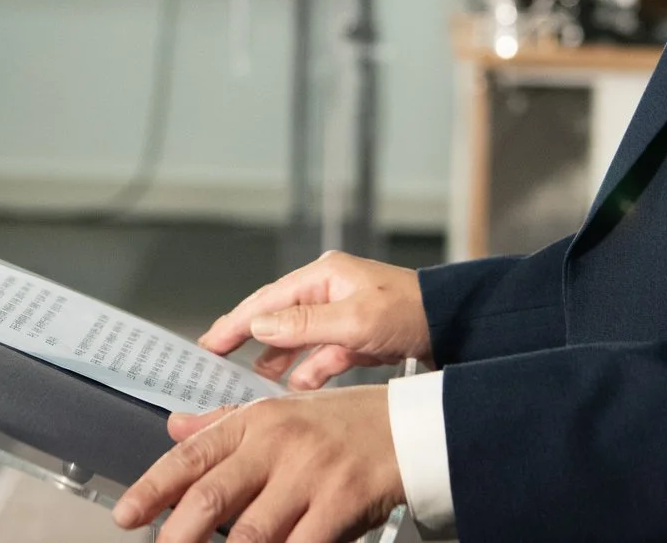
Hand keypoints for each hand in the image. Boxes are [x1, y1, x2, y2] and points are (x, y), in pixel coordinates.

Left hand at [113, 387, 401, 542]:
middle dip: (178, 534)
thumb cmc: (343, 423)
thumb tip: (174, 427)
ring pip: (252, 532)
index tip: (126, 514)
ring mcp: (310, 477)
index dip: (154, 487)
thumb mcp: (279, 410)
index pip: (192, 455)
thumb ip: (224, 423)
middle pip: (212, 498)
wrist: (410, 428)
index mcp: (256, 421)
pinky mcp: (341, 506)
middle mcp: (278, 446)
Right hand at [200, 252, 430, 389]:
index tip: (208, 344)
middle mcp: (330, 291)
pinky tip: (298, 390)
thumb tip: (258, 325)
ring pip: (299, 340)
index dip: (234, 322)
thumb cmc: (411, 313)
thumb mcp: (354, 320)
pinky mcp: (358, 338)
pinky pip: (324, 356)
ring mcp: (344, 314)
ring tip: (252, 385)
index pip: (267, 300)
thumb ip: (304, 325)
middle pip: (278, 318)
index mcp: (324, 276)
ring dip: (278, 361)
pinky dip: (310, 372)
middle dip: (250, 341)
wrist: (458, 327)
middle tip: (219, 364)